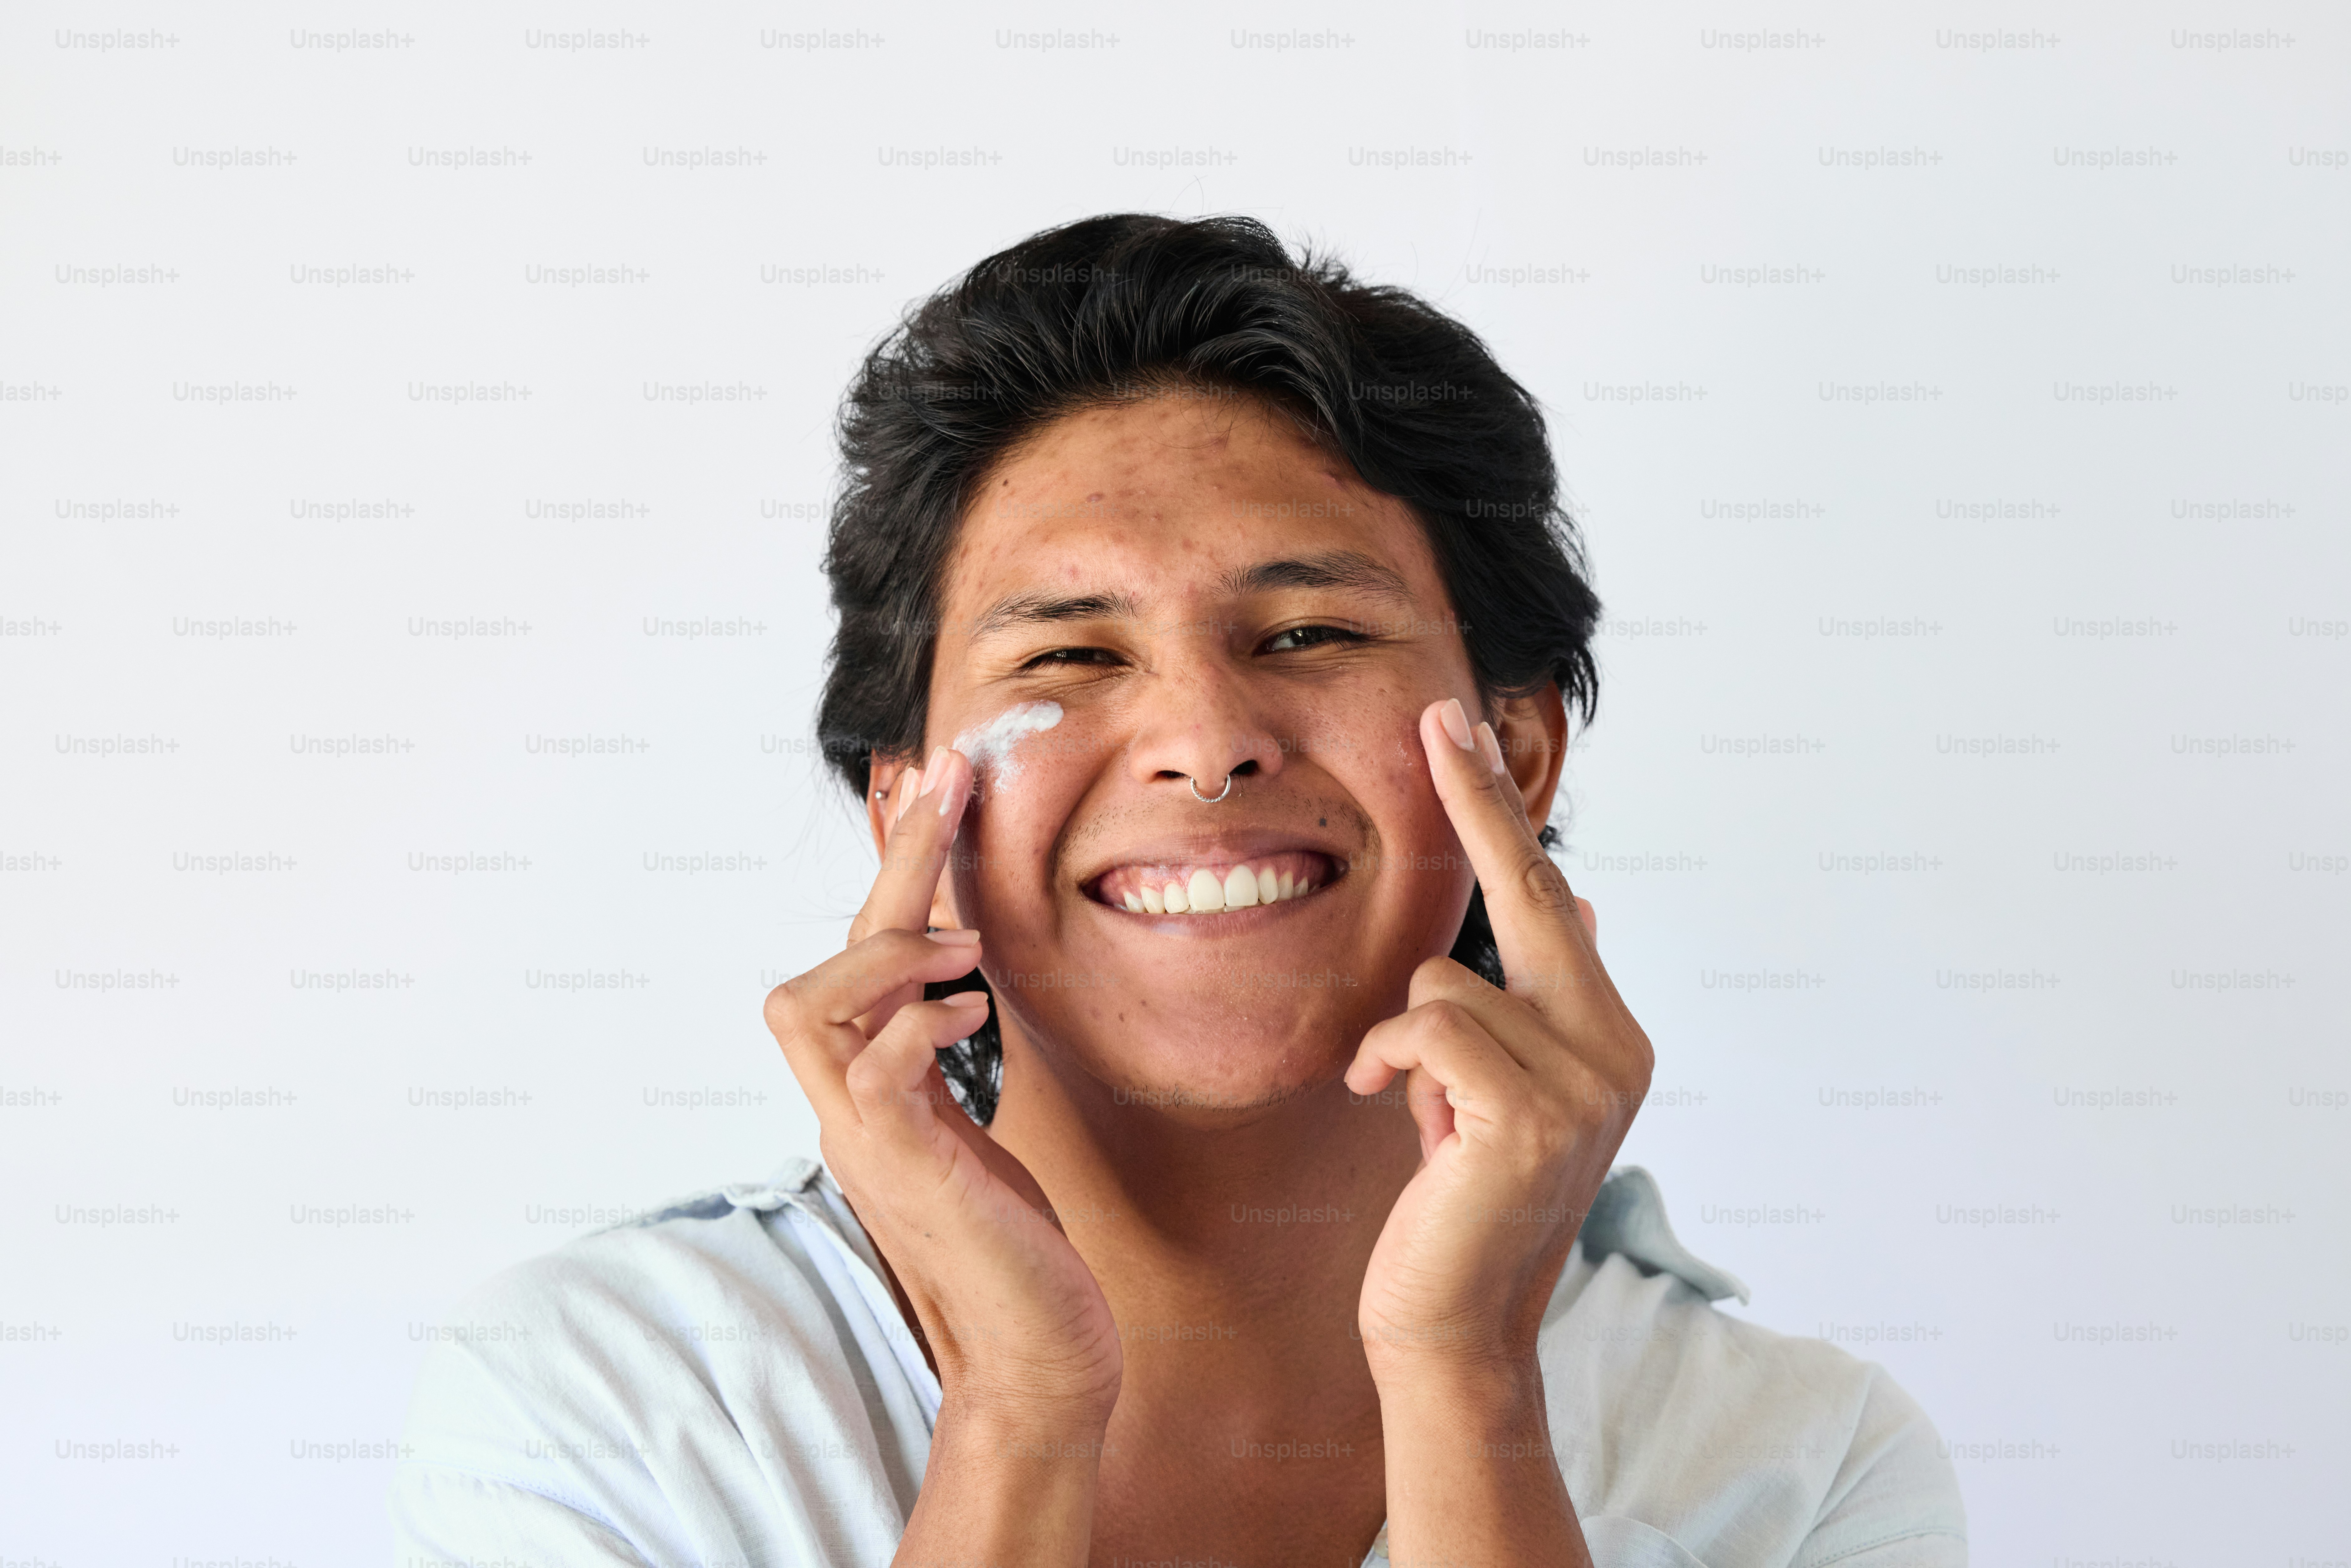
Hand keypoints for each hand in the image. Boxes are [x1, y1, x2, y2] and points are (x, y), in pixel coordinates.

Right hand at [762, 748, 1122, 1422]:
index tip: (933, 789)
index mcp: (870, 1094)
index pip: (855, 958)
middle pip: (828, 960)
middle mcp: (849, 1110)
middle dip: (889, 864)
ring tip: (965, 946)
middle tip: (946, 782)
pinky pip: (873, 1070)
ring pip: (808, 1007)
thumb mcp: (974, 1128)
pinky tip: (967, 1011)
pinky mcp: (904, 1171)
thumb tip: (946, 979)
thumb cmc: (1017, 1248)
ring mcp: (865, 1142)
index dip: (889, 869)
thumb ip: (942, 1060)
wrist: (1034, 1356)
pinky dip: (912, 1023)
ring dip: (884, 953)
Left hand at [1346, 698, 1652, 1384]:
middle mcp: (1615, 1049)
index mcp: (1610, 1037)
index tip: (1465, 732)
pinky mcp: (1530, 1114)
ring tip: (1422, 1122)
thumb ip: (1534, 1006)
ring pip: (1444, 985)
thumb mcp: (1496, 1093)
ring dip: (1406, 1052)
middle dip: (1477, 800)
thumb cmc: (1457, 1205)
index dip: (1504, 813)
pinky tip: (1406, 1132)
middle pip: (1526, 894)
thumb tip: (1577, 906)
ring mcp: (1583, 1082)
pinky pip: (1426, 1032)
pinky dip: (1391, 1071)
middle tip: (1439, 716)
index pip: (1549, 901)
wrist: (1450, 1325)